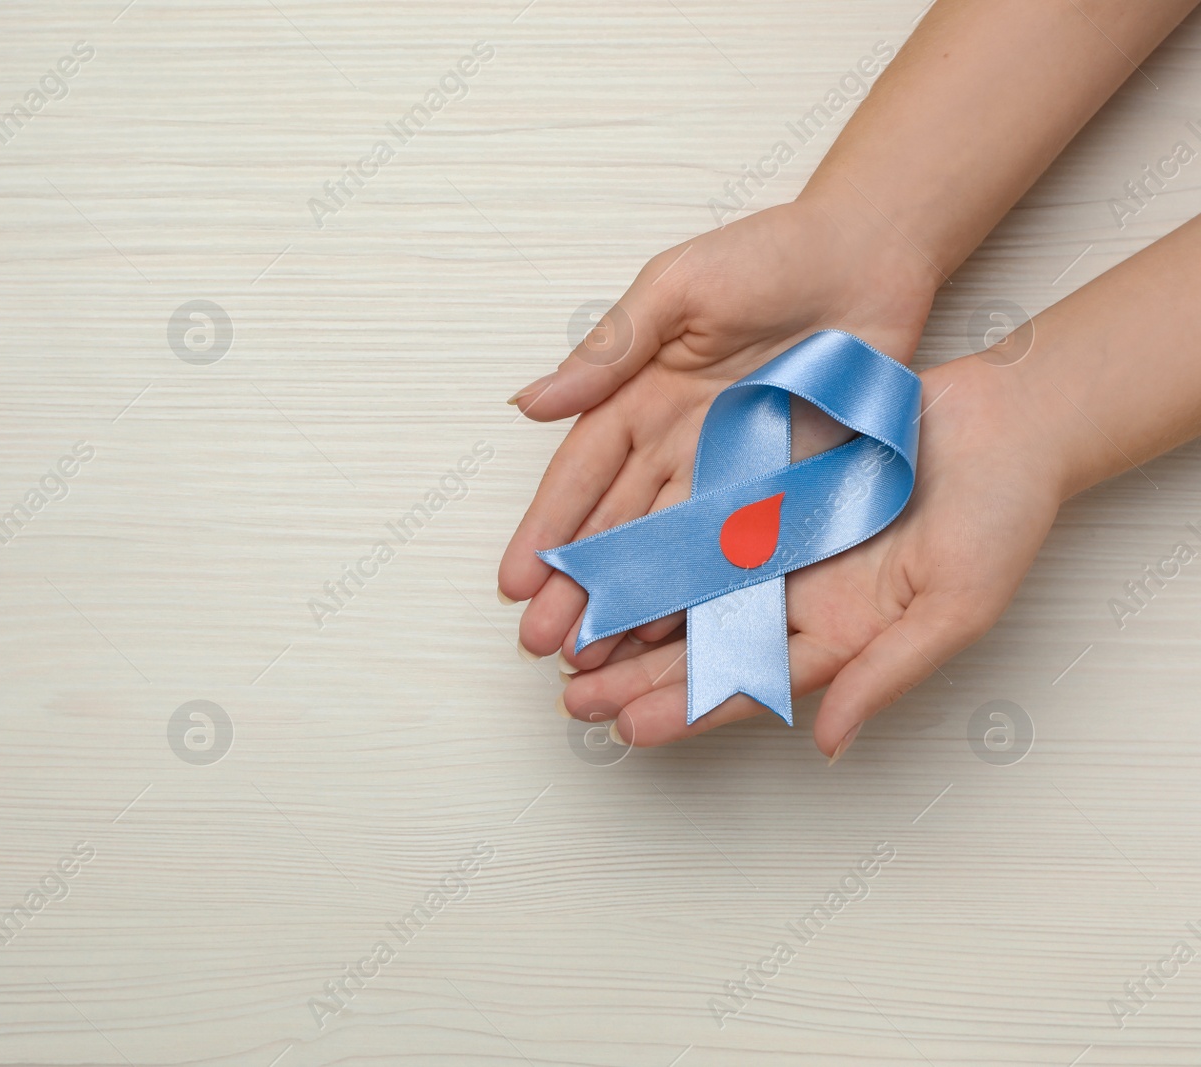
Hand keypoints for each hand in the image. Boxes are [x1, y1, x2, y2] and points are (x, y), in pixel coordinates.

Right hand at [499, 195, 935, 668]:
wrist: (873, 254)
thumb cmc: (769, 253)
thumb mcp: (674, 288)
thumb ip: (608, 352)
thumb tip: (529, 404)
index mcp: (637, 395)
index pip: (580, 476)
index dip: (547, 530)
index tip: (514, 583)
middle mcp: (675, 442)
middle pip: (616, 528)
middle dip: (577, 588)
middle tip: (543, 644)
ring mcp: (729, 470)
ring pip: (670, 551)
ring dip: (633, 603)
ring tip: (598, 659)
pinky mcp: (785, 486)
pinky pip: (742, 549)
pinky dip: (711, 592)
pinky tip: (681, 637)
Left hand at [556, 354, 1065, 757]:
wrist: (1012, 418)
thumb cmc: (1005, 516)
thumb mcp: (957, 607)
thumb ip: (887, 673)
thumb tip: (828, 744)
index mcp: (841, 635)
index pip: (751, 684)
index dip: (689, 709)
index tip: (628, 730)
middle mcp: (800, 595)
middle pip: (703, 645)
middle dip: (636, 676)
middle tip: (572, 698)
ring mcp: (781, 541)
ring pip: (688, 586)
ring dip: (631, 612)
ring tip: (570, 640)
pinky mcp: (768, 485)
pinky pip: (698, 516)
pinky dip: (655, 538)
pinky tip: (607, 555)